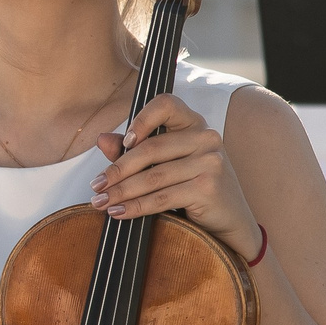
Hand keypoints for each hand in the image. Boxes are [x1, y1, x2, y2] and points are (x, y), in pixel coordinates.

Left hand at [89, 93, 261, 259]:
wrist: (229, 220)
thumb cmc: (194, 188)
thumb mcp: (166, 164)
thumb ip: (135, 150)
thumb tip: (101, 139)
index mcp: (194, 124)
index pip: (166, 104)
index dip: (142, 119)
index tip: (124, 142)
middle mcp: (206, 138)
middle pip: (151, 148)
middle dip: (118, 170)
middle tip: (96, 185)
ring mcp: (210, 162)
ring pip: (153, 176)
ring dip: (121, 192)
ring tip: (100, 202)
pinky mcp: (208, 188)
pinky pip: (162, 197)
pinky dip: (136, 207)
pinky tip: (119, 212)